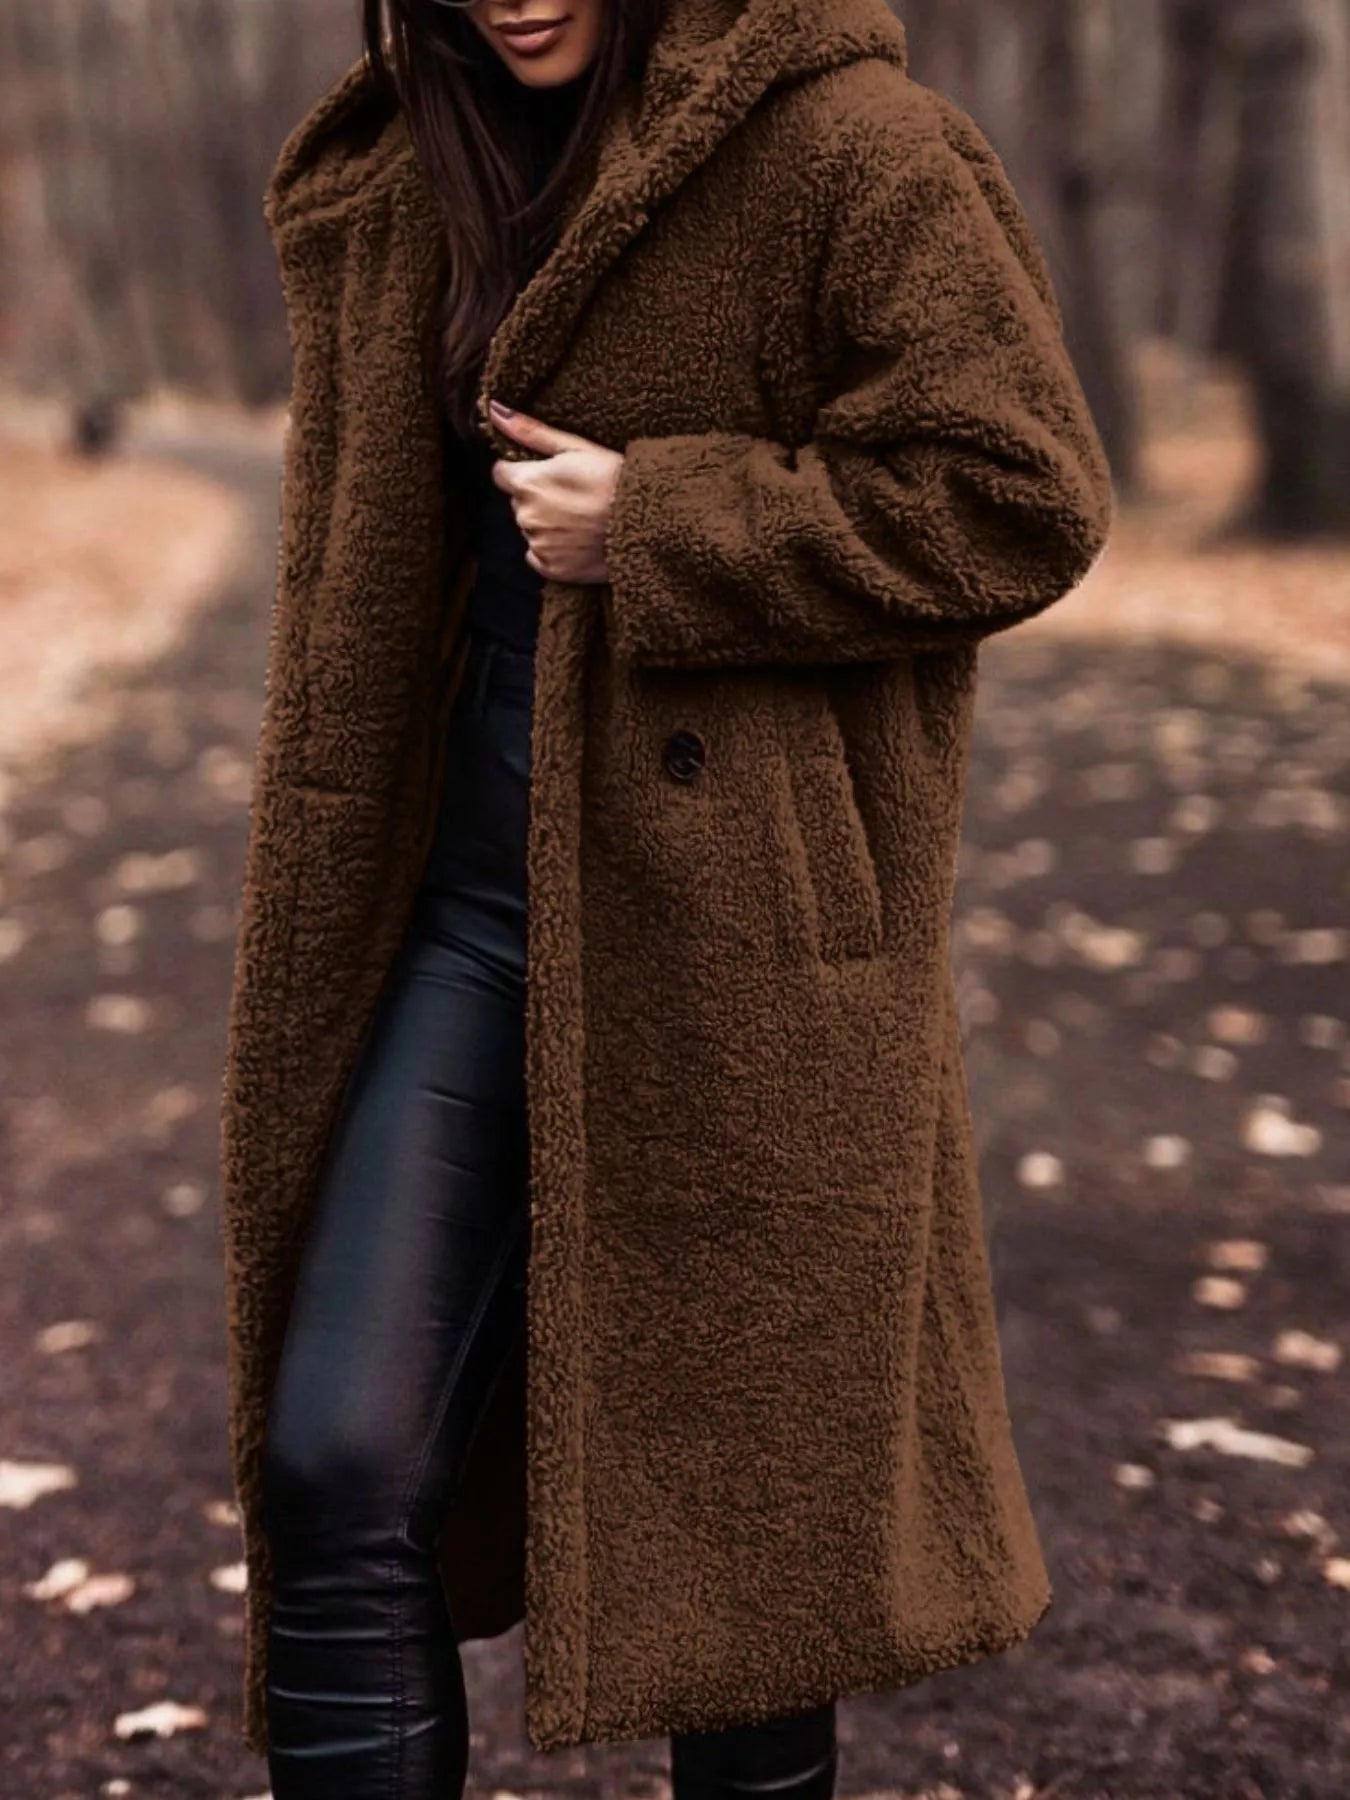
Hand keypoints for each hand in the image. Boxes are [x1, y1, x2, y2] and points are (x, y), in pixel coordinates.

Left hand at [488, 399, 623, 584]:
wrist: (647, 522)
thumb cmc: (614, 479)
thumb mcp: (576, 447)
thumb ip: (530, 431)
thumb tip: (494, 410)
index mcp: (527, 483)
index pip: (501, 473)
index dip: (523, 471)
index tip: (549, 474)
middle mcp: (526, 516)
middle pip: (518, 502)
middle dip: (537, 498)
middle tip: (572, 496)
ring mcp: (538, 544)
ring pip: (530, 528)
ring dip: (546, 523)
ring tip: (580, 518)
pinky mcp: (551, 568)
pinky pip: (539, 555)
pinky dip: (553, 549)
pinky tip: (577, 539)